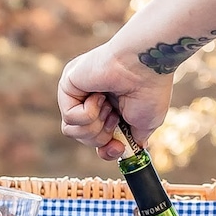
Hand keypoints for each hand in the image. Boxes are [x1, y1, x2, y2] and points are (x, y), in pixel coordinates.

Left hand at [58, 42, 172, 159]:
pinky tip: (100, 95)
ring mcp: (77, 92)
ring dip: (95, 126)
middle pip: (82, 137)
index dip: (105, 149)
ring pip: (72, 131)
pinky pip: (70, 117)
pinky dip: (90, 112)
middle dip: (101, 136)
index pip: (94, 137)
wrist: (145, 65)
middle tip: (116, 118)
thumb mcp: (145, 124)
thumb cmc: (149, 89)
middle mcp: (89, 98)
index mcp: (108, 105)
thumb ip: (133, 139)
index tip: (118, 148)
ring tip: (109, 107)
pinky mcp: (67, 85)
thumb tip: (125, 150)